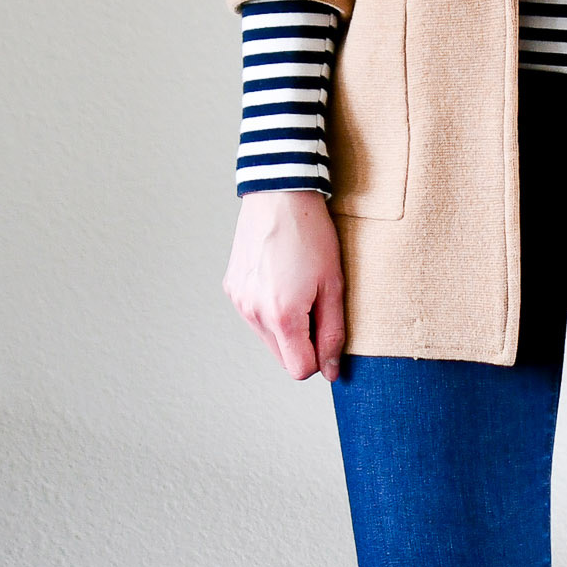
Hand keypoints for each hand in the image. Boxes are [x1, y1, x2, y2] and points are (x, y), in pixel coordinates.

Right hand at [225, 190, 346, 380]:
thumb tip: (329, 371)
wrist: (279, 195)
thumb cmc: (311, 235)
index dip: (319, 358)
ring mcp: (239, 301)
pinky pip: (254, 315)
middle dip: (302, 343)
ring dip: (285, 326)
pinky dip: (269, 309)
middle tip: (315, 304)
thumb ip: (332, 333)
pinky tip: (280, 279)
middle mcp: (253, 313)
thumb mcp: (334, 286)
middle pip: (282, 357)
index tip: (327, 333)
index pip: (299, 369)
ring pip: (267, 338)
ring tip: (297, 288)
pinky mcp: (232, 288)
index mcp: (281, 316)